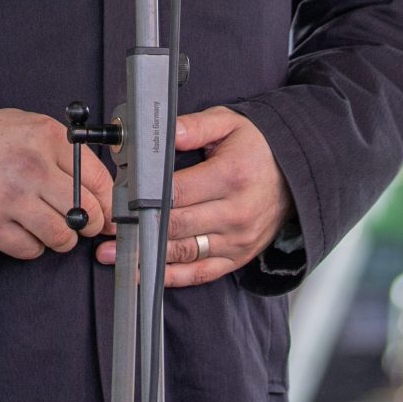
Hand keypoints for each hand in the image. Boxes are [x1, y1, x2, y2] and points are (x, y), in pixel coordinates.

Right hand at [0, 108, 116, 260]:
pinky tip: (24, 230)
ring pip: (61, 236)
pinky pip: (29, 250)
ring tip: (53, 229)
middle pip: (85, 212)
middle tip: (83, 225)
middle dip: (89, 224)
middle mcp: (33, 167)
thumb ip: (65, 152)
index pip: (98, 179)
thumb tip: (100, 188)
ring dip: (61, 239)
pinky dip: (32, 247)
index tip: (108, 213)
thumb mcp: (31, 128)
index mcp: (48, 138)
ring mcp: (11, 197)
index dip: (108, 203)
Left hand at [95, 106, 291, 285]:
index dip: (145, 198)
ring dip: (146, 257)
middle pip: (176, 225)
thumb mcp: (230, 124)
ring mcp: (236, 240)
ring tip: (113, 254)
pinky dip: (171, 277)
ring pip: (184, 253)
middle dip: (139, 228)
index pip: (178, 192)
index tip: (118, 200)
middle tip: (107, 228)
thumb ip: (194, 126)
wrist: (296, 175)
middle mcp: (235, 212)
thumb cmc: (258, 148)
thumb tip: (165, 133)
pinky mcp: (237, 258)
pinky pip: (200, 273)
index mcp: (231, 176)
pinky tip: (144, 275)